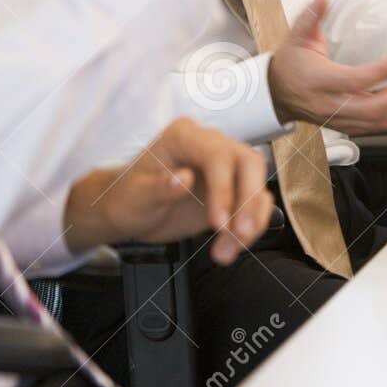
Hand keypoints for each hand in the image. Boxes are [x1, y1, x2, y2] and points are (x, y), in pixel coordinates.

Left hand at [63, 118, 272, 264]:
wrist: (131, 211)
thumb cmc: (129, 197)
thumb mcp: (137, 197)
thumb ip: (160, 188)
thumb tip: (184, 179)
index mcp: (184, 137)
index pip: (217, 154)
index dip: (223, 187)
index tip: (218, 223)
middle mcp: (210, 145)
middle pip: (249, 162)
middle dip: (248, 201)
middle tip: (238, 234)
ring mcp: (225, 166)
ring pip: (257, 184)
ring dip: (251, 220)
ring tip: (227, 250)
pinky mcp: (232, 189)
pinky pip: (255, 203)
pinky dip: (251, 226)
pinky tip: (232, 246)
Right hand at [269, 0, 386, 133]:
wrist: (277, 93)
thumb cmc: (291, 61)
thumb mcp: (296, 35)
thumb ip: (311, 15)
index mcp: (318, 81)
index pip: (356, 80)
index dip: (383, 71)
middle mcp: (329, 104)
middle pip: (372, 108)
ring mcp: (338, 119)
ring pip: (377, 121)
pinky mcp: (346, 126)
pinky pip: (376, 127)